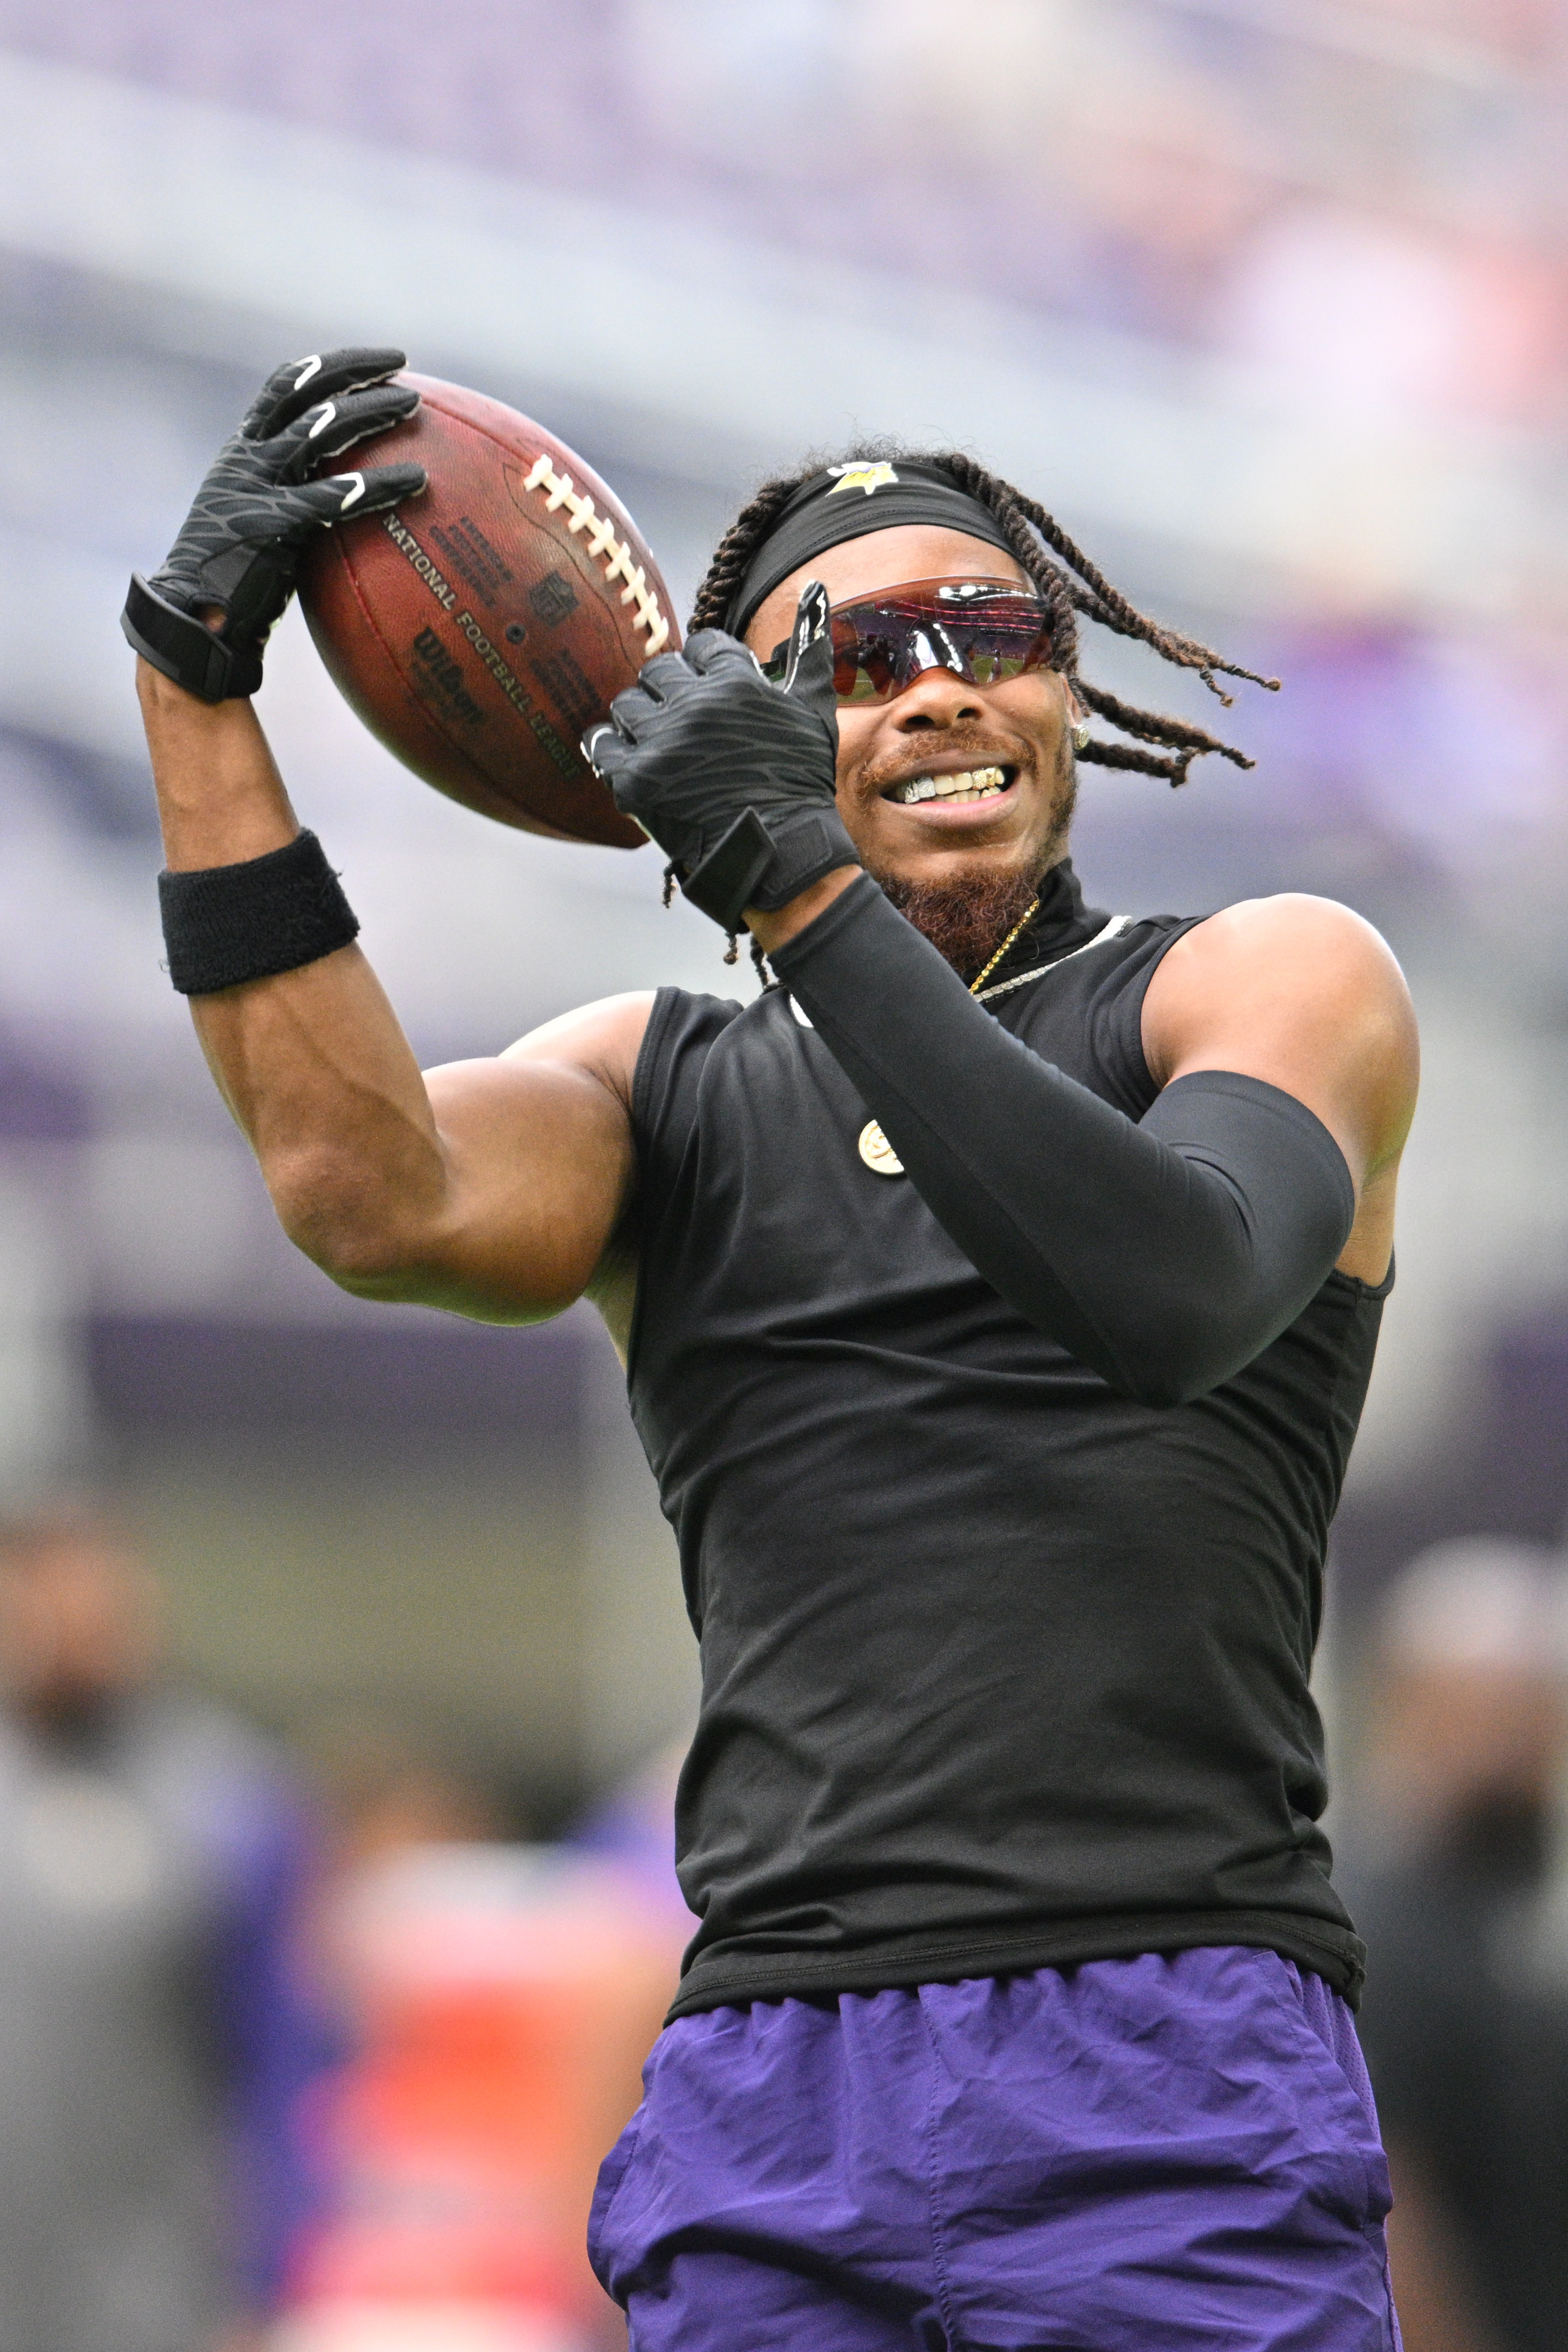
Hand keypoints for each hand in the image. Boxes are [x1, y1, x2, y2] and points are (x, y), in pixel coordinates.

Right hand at [122, 347, 427, 701]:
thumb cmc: (233, 582)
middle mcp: (246, 458)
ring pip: (320, 429)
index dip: (329, 367)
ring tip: (414, 408)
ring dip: (370, 412)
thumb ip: (292, 498)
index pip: (283, 387)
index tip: (375, 362)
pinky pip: (335, 497)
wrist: (192, 622)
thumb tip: (349, 499)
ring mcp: (256, 486)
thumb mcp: (259, 524)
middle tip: (403, 367)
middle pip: (304, 392)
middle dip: (355, 372)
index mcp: (242, 452)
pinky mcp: (272, 524)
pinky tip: (416, 480)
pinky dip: (379, 486)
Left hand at [585, 583, 859, 930]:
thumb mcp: (813, 710)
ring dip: (641, 725)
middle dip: (670, 695)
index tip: (713, 700)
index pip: (700, 646)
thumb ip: (811, 646)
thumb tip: (815, 588)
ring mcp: (661, 743)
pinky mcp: (634, 779)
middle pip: (658, 671)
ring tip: (665, 752)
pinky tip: (635, 767)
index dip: (706, 672)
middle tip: (687, 729)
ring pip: (627, 705)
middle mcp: (694, 705)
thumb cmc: (799, 782)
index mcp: (734, 682)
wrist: (779, 854)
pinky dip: (613, 754)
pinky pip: (601, 745)